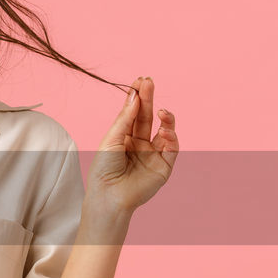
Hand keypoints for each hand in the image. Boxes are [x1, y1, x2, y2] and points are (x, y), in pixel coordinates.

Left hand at [86, 76, 178, 213]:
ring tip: (161, 110)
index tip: (140, 82)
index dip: (137, 97)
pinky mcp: (164, 166)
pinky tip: (165, 129)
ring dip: (165, 118)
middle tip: (149, 82)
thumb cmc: (104, 169)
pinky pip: (172, 148)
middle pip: (147, 117)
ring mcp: (153, 154)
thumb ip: (125, 118)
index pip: (133, 113)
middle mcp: (140, 144)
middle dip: (149, 99)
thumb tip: (135, 96)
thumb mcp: (112, 139)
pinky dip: (171, 137)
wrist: (109, 195)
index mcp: (124, 137)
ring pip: (164, 130)